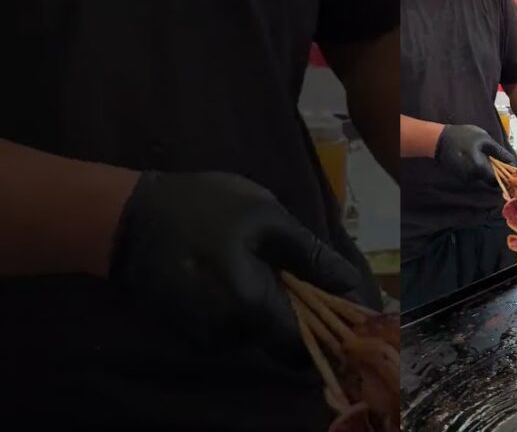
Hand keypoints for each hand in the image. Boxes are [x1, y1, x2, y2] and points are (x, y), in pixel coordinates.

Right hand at [109, 171, 362, 359]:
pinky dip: (247, 305)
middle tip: (299, 268)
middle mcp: (228, 336)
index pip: (307, 346)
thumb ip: (313, 258)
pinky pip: (236, 327)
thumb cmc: (203, 208)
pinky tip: (237, 270)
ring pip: (261, 332)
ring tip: (262, 261)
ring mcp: (205, 338)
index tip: (346, 301)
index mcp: (250, 308)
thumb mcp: (269, 219)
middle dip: (303, 310)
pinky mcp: (190, 333)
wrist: (127, 217)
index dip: (333, 327)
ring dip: (273, 304)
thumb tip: (351, 287)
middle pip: (285, 340)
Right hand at [435, 124, 516, 185]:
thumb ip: (499, 152)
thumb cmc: (463, 136)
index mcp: (479, 168)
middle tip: (501, 159)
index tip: (513, 168)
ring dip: (489, 168)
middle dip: (499, 171)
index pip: (498, 180)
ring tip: (488, 155)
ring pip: (484, 176)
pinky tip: (478, 156)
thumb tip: (513, 162)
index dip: (507, 175)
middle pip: (491, 180)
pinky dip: (480, 167)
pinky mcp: (462, 176)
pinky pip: (476, 174)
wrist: (440, 139)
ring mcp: (466, 178)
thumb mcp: (485, 139)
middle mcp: (473, 177)